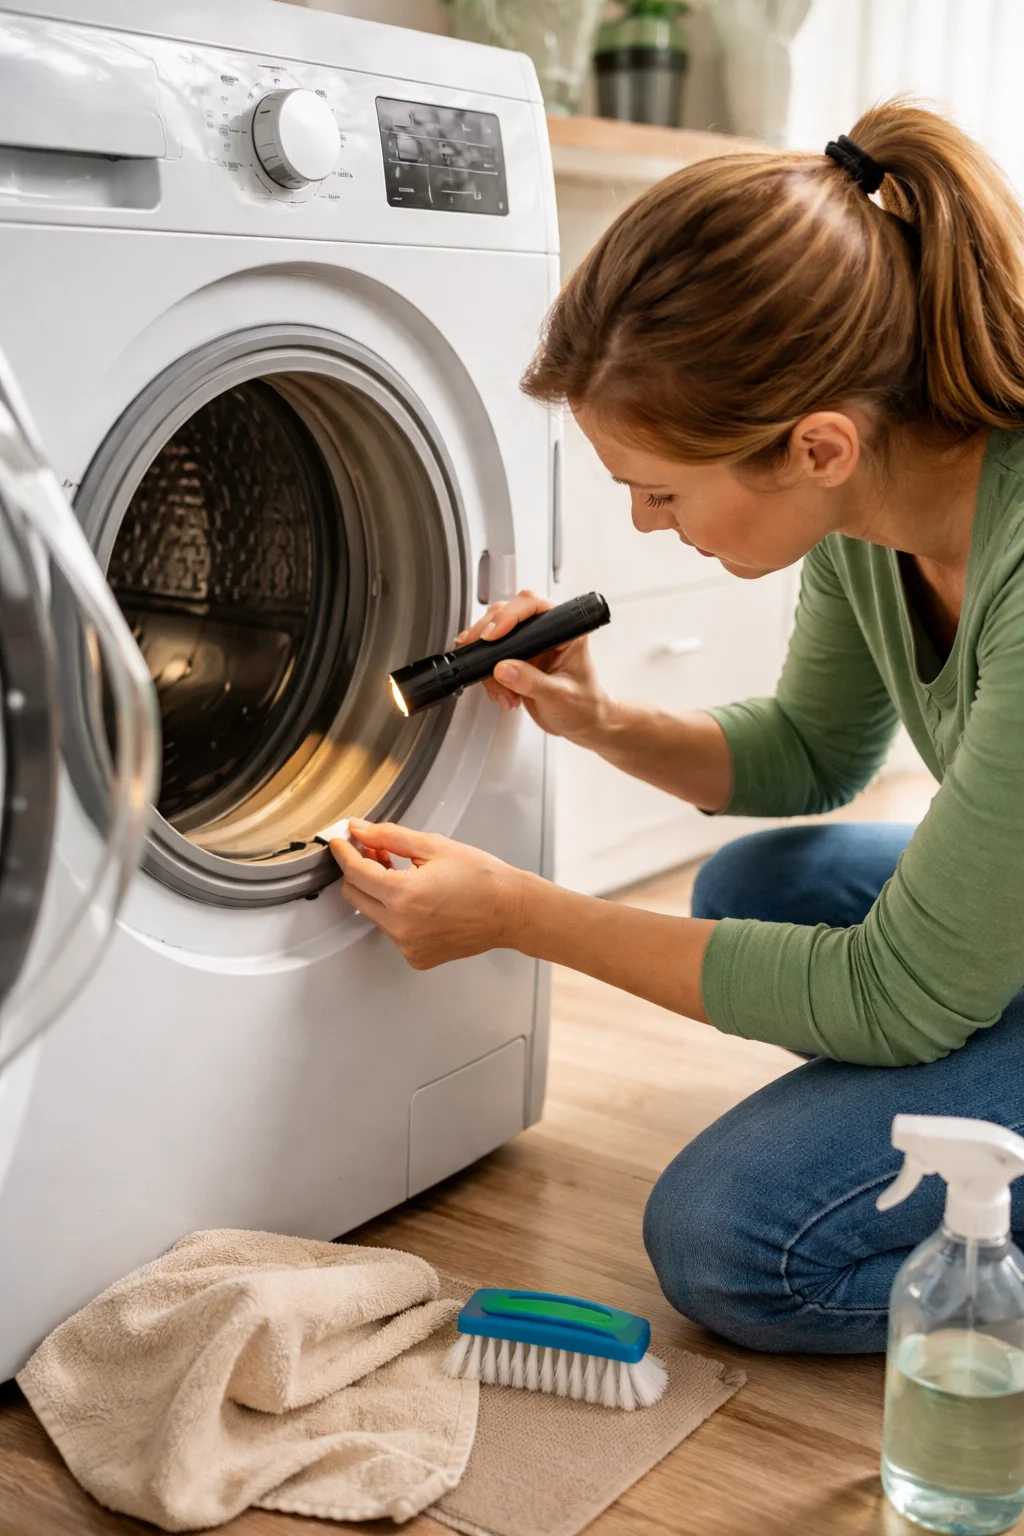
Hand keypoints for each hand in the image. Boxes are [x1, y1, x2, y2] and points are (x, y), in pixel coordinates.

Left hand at [329, 820, 528, 969]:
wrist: (511, 911)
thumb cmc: (483, 878)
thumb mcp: (434, 846)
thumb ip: (390, 837)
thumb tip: (359, 830)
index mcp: (405, 895)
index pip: (355, 873)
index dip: (344, 853)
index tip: (340, 842)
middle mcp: (401, 926)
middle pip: (355, 896)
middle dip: (359, 872)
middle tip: (377, 853)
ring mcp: (408, 946)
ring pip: (373, 913)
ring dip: (379, 892)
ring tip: (405, 874)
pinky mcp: (416, 956)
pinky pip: (392, 931)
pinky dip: (397, 913)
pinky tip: (420, 899)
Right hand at [454, 589, 611, 742]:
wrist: (581, 725)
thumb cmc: (584, 707)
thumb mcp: (560, 696)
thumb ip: (531, 682)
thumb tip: (503, 668)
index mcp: (565, 632)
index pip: (533, 607)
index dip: (509, 616)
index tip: (492, 636)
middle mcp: (546, 634)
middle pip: (507, 615)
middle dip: (489, 637)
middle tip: (481, 657)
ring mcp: (530, 648)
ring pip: (494, 638)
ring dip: (488, 664)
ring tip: (502, 692)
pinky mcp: (517, 662)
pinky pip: (491, 660)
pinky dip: (488, 678)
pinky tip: (502, 694)